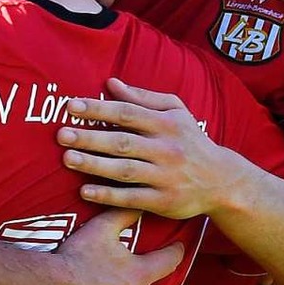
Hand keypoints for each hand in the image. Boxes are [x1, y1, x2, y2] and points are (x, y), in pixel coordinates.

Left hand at [57, 78, 224, 217]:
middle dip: (90, 137)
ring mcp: (165, 177)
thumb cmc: (191, 141)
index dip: (99, 108)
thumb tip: (111, 83)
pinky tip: (85, 191)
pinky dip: (108, 195)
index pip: (128, 113)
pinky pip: (131, 198)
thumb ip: (143, 98)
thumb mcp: (176, 112)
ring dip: (94, 165)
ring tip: (67, 159)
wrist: (221, 180)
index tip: (71, 106)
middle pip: (122, 142)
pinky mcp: (163, 201)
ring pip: (124, 170)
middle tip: (62, 134)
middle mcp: (166, 149)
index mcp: (167, 124)